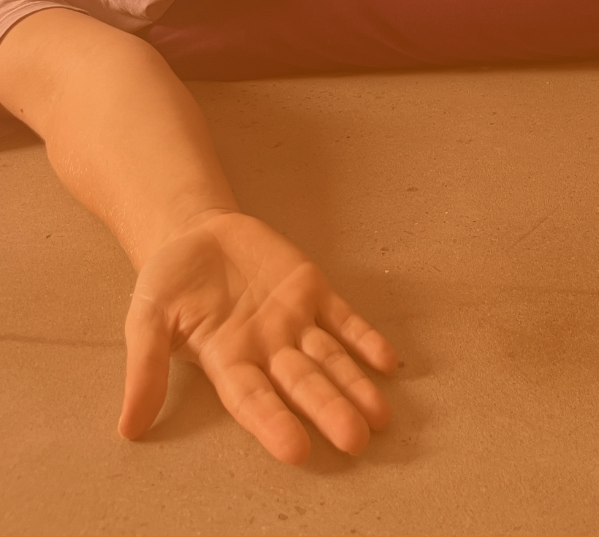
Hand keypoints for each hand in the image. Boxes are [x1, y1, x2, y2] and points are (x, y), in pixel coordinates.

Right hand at [116, 211, 397, 464]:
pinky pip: (345, 318)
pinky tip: (386, 360)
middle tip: (356, 440)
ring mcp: (294, 320)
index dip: (274, 424)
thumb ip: (144, 367)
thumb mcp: (147, 319)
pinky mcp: (312, 289)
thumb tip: (127, 428)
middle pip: (303, 385)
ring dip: (356, 385)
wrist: (195, 232)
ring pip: (330, 358)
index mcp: (227, 361)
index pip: (254, 400)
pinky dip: (365, 338)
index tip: (297, 450)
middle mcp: (267, 348)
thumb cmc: (168, 281)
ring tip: (381, 417)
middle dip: (329, 411)